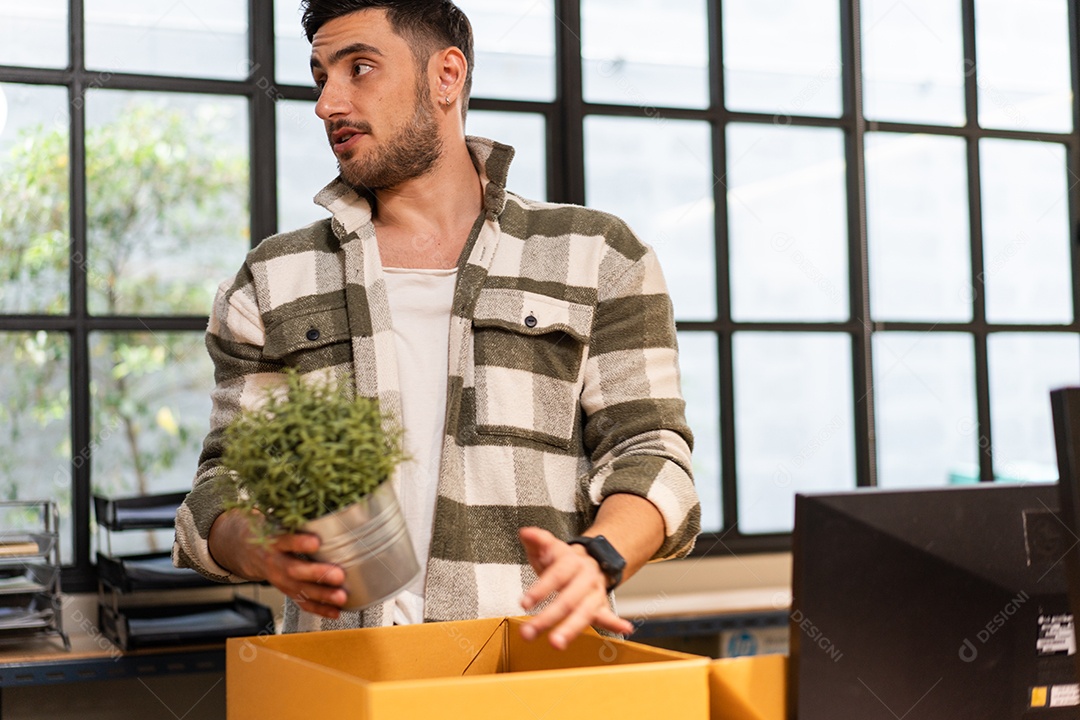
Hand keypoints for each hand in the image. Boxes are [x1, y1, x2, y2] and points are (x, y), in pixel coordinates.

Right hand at [208, 510, 346, 618]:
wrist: (244, 546)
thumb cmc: (269, 528)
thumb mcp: (276, 516)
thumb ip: (297, 513)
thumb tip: (326, 494)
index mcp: (272, 539)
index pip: (284, 540)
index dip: (299, 542)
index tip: (316, 542)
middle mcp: (274, 561)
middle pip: (294, 570)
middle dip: (317, 574)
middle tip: (338, 575)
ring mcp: (278, 578)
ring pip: (299, 590)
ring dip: (321, 596)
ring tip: (341, 597)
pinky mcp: (285, 589)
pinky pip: (301, 602)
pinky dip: (319, 609)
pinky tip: (335, 612)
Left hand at [517, 527, 632, 649]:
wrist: (591, 560)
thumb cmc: (562, 559)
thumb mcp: (548, 546)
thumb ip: (537, 539)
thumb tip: (526, 532)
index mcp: (571, 561)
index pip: (556, 576)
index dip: (541, 589)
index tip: (524, 603)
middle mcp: (585, 577)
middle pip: (568, 599)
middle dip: (548, 617)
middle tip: (529, 633)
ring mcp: (594, 593)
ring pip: (584, 612)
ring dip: (570, 629)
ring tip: (556, 643)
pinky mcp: (599, 606)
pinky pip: (607, 615)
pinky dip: (616, 623)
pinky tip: (625, 628)